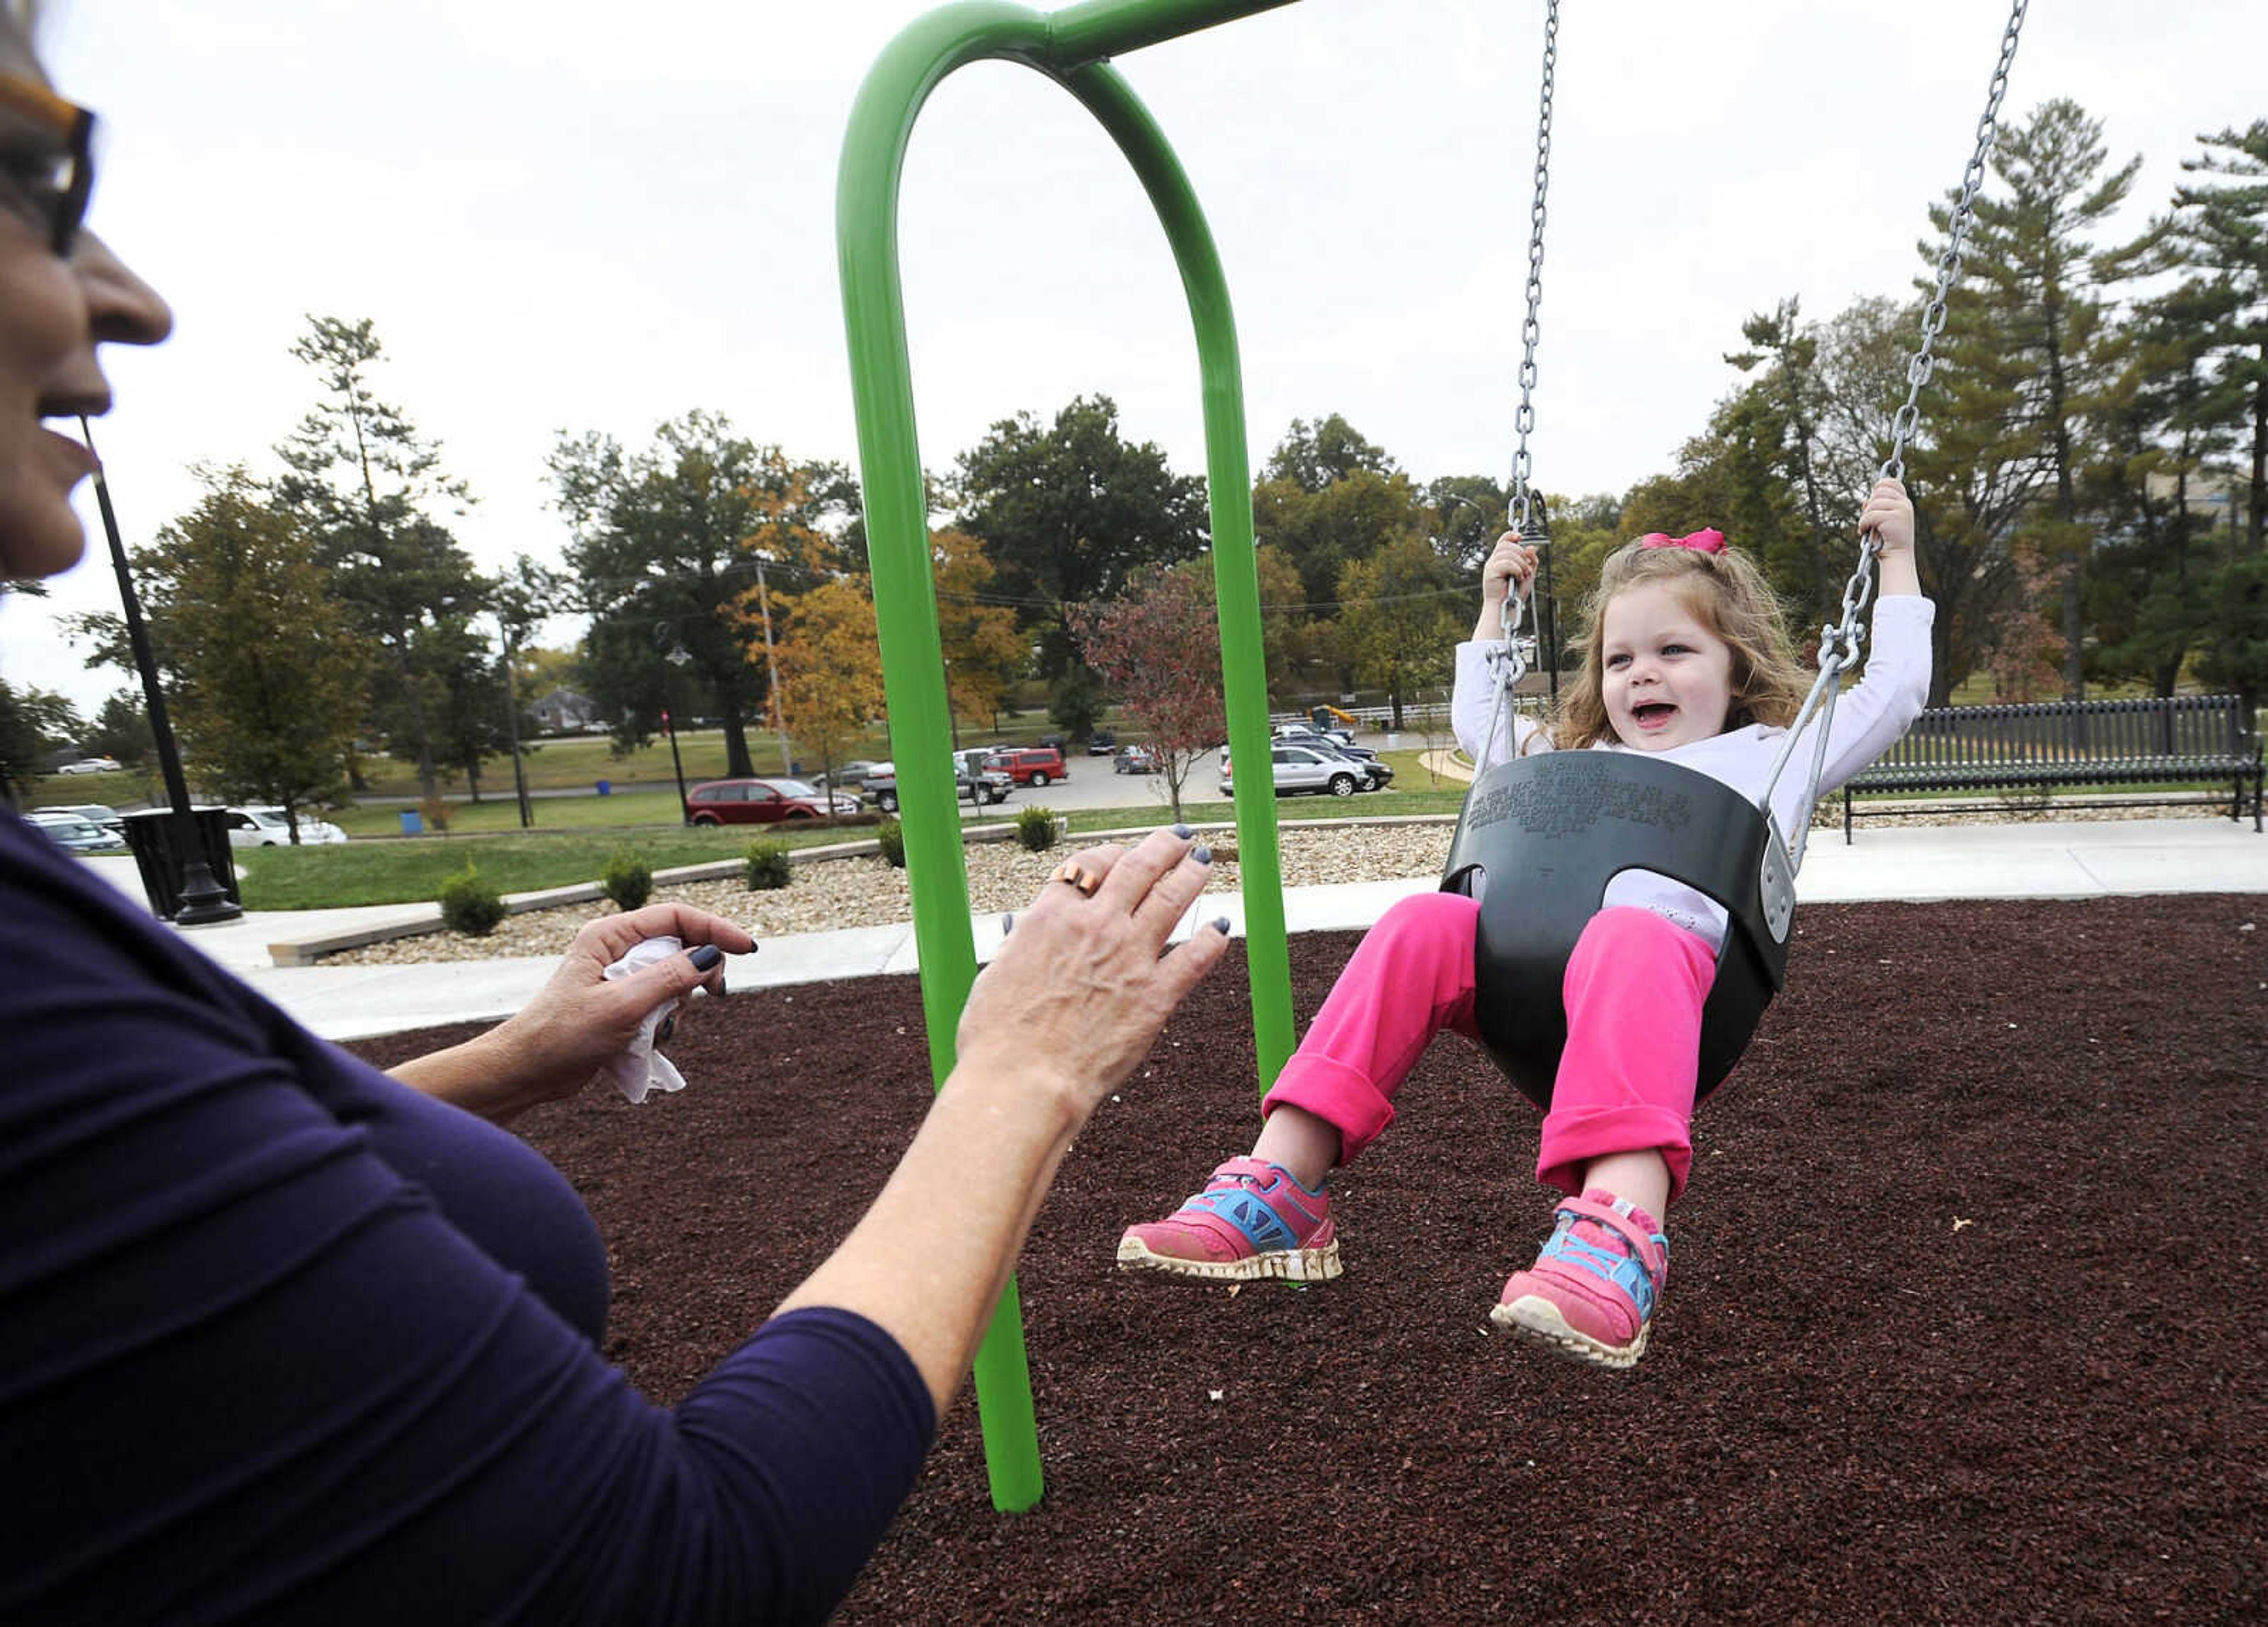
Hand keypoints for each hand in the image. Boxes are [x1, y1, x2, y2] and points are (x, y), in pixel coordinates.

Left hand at [479, 904, 756, 1109]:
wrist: (528, 1072)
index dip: (715, 929)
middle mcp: (616, 950)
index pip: (676, 917)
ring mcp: (620, 977)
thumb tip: (712, 957)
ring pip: (675, 977)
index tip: (747, 948)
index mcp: (610, 935)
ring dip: (679, 1003)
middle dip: (698, 973)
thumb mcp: (622, 1006)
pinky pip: (662, 1001)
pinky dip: (667, 1018)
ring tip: (660, 1028)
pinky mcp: (622, 1003)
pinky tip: (653, 1038)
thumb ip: (670, 978)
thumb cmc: (563, 1035)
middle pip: (681, 946)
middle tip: (714, 995)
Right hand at [954, 829, 1227, 1118]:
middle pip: (1139, 868)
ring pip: (1172, 899)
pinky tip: (1222, 928)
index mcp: (1052, 916)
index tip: (1121, 854)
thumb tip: (1021, 928)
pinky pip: (1196, 957)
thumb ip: (1018, 945)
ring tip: (1204, 862)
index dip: (1110, 853)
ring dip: (1192, 875)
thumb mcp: (995, 974)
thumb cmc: (996, 1038)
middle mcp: (1096, 925)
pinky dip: (1213, 939)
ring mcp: (1130, 958)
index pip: (1090, 864)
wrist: (1024, 1083)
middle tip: (1180, 837)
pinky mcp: (1156, 997)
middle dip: (1164, 846)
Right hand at [1481, 532, 1539, 605]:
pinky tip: (1518, 577)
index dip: (1511, 535)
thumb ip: (1531, 560)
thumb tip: (1531, 547)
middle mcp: (1494, 560)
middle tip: (1527, 569)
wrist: (1506, 607)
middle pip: (1507, 545)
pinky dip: (1517, 569)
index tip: (1520, 537)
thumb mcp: (1528, 574)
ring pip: (1508, 552)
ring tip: (1523, 575)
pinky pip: (1507, 562)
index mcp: (1501, 559)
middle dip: (1521, 554)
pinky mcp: (1490, 571)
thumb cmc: (1515, 593)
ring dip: (1521, 563)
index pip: (1503, 540)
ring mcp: (1491, 565)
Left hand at [1859, 478, 1914, 555]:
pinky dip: (1863, 524)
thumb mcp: (1880, 522)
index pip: (1892, 483)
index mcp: (1904, 503)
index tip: (1871, 499)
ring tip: (1865, 528)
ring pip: (1873, 503)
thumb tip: (1865, 500)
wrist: (1897, 558)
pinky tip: (1864, 531)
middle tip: (1867, 521)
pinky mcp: (1896, 517)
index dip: (1879, 486)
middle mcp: (1905, 504)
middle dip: (1869, 505)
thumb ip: (1875, 509)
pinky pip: (1870, 515)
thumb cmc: (1886, 542)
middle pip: (1879, 491)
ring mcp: (1902, 509)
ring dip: (1865, 517)